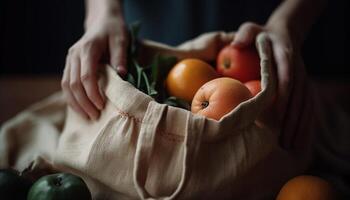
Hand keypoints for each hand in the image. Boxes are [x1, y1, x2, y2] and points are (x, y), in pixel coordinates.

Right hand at [61, 13, 127, 119]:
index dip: (93, 94)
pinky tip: (80, 108)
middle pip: (73, 84)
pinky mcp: (69, 65)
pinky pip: (66, 83)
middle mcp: (74, 54)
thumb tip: (122, 75)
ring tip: (87, 116)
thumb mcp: (121, 40)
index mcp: (87, 49)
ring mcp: (69, 59)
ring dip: (75, 103)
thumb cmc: (113, 31)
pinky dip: (71, 97)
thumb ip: (120, 57)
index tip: (101, 106)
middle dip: (83, 103)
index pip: (86, 76)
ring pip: (65, 85)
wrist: (102, 22)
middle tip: (95, 116)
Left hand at [232, 21, 306, 147]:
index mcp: (285, 56)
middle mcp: (298, 69)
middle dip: (291, 118)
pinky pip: (308, 106)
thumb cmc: (261, 35)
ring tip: (289, 146)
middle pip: (298, 96)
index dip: (283, 95)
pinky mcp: (303, 86)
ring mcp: (302, 79)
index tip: (276, 113)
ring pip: (305, 104)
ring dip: (299, 125)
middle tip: (282, 140)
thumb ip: (245, 34)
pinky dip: (305, 122)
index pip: (286, 76)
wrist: (284, 33)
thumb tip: (236, 44)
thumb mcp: (251, 28)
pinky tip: (298, 139)